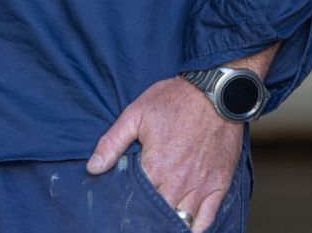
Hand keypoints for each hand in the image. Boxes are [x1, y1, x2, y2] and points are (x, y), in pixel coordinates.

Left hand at [86, 77, 241, 231]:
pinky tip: (185, 226)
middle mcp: (178, 183)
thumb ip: (112, 143)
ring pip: (182, 220)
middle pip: (159, 214)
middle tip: (140, 212)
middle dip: (148, 216)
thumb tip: (93, 167)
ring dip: (169, 222)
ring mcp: (200, 186)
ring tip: (158, 219)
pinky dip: (195, 227)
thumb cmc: (174, 100)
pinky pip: (207, 219)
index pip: (137, 201)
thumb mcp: (135, 114)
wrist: (216, 93)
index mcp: (155, 167)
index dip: (129, 205)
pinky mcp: (219, 185)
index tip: (123, 205)